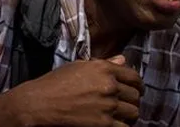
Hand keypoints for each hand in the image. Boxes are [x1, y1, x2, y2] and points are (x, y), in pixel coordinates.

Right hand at [14, 55, 142, 125]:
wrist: (41, 102)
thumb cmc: (56, 82)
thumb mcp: (79, 66)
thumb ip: (104, 63)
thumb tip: (123, 59)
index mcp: (104, 69)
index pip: (133, 76)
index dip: (138, 84)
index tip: (136, 89)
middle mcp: (109, 85)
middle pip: (136, 95)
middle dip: (133, 100)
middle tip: (128, 103)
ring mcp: (107, 106)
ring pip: (134, 112)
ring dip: (130, 114)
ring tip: (124, 115)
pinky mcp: (103, 123)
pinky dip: (123, 126)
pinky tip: (116, 124)